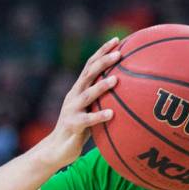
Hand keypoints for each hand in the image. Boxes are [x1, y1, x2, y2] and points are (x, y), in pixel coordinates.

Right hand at [39, 37, 120, 168]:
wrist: (56, 150)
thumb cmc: (80, 128)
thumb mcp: (92, 109)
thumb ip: (104, 98)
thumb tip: (131, 90)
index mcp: (79, 89)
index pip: (91, 65)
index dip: (102, 51)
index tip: (117, 40)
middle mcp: (74, 95)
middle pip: (88, 74)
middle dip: (103, 61)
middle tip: (119, 53)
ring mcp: (72, 110)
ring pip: (87, 94)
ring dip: (101, 86)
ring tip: (116, 80)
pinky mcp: (72, 125)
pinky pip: (87, 120)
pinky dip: (99, 116)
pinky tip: (112, 113)